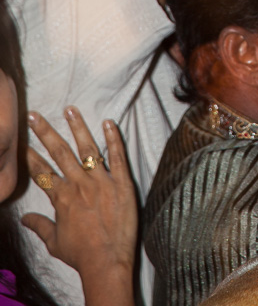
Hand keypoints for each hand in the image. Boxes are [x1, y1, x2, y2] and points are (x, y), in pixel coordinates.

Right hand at [22, 108, 136, 282]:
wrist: (107, 260)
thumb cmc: (81, 254)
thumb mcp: (54, 242)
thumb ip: (40, 226)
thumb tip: (24, 219)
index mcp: (62, 198)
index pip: (43, 172)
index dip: (32, 157)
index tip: (23, 143)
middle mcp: (79, 184)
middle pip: (60, 153)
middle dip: (46, 133)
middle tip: (35, 116)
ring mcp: (102, 181)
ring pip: (88, 148)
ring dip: (78, 127)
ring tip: (70, 109)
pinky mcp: (123, 181)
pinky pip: (118, 155)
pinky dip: (113, 138)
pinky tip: (109, 122)